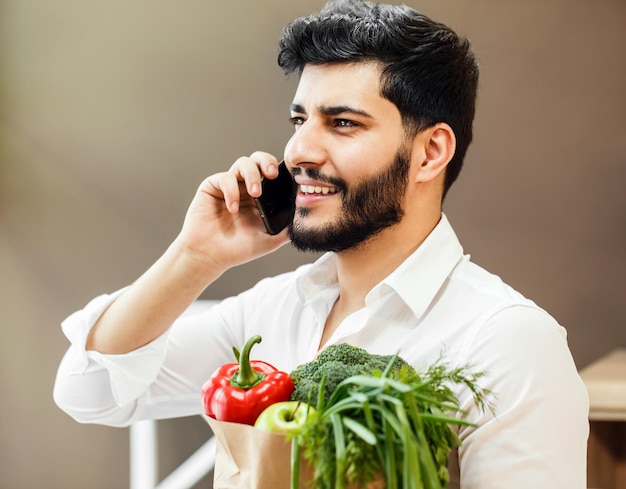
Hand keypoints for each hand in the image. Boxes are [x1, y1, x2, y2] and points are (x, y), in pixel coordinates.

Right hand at [175, 151, 289, 272]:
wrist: (209, 256)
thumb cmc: (236, 250)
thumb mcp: (269, 240)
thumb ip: (287, 229)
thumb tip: (305, 218)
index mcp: (260, 198)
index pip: (273, 175)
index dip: (281, 171)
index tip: (289, 178)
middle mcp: (245, 188)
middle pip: (258, 160)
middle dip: (267, 162)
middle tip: (272, 174)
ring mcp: (229, 186)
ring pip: (243, 163)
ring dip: (252, 175)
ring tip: (255, 193)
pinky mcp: (212, 186)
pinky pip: (225, 177)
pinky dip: (231, 190)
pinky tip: (233, 208)